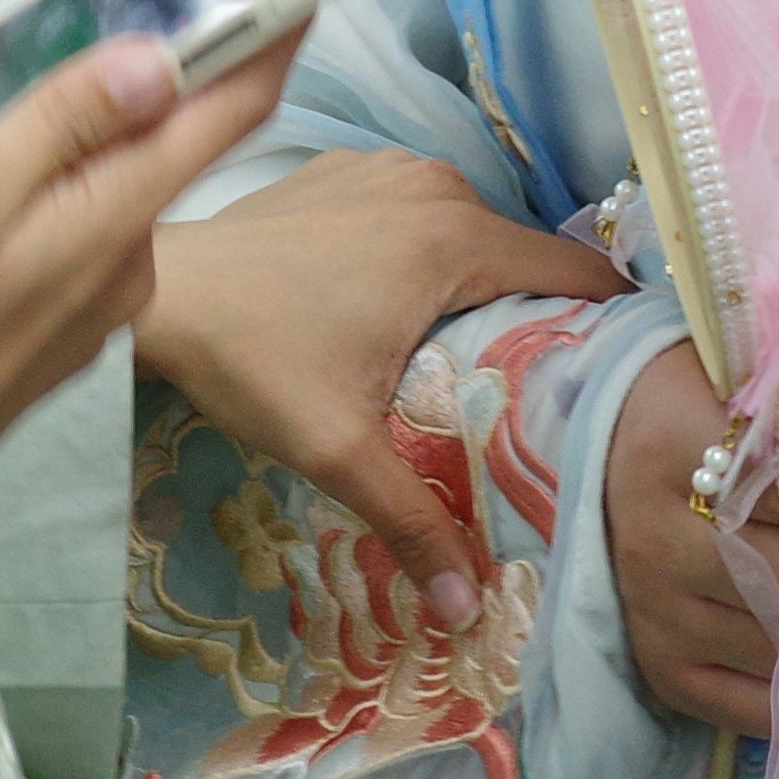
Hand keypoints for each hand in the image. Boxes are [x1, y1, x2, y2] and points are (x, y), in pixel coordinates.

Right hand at [0, 32, 285, 524]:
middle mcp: (119, 264)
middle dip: (76, 100)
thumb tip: (162, 60)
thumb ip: (67, 119)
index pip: (222, 116)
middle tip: (3, 60)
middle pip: (130, 149)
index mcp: (116, 218)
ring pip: (47, 196)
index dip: (262, 46)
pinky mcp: (28, 337)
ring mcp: (74, 306)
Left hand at [137, 147, 624, 622]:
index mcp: (454, 237)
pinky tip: (399, 311)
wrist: (157, 291)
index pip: (574, 270)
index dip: (609, 321)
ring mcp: (388, 168)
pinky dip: (427, 254)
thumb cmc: (251, 361)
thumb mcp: (338, 449)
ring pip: (470, 231)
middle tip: (537, 391)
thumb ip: (415, 521)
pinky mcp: (348, 170)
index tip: (621, 375)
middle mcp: (434, 185)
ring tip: (472, 359)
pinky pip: (418, 211)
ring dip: (479, 285)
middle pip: (523, 254)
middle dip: (539, 314)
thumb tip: (471, 610)